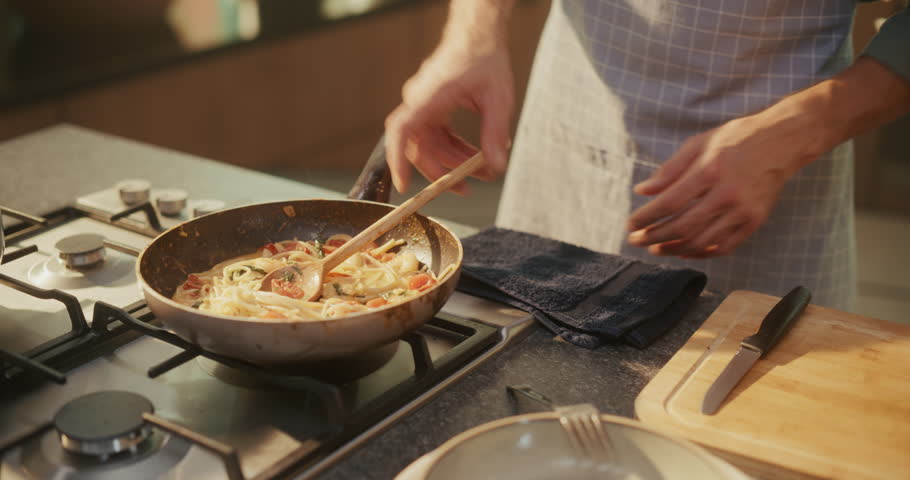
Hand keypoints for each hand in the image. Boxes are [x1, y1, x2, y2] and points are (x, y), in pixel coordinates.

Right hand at [384, 27, 513, 193]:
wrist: (480, 33)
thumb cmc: (485, 57)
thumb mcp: (498, 98)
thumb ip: (495, 133)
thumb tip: (495, 165)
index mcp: (429, 95)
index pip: (402, 130)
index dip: (398, 160)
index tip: (403, 185)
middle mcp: (419, 99)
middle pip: (420, 146)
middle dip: (442, 171)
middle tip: (466, 188)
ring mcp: (424, 103)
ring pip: (431, 143)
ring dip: (453, 160)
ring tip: (482, 171)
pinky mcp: (432, 105)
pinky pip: (437, 134)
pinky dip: (455, 146)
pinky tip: (476, 153)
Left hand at [626, 111, 814, 257]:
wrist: (782, 142)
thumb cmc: (737, 139)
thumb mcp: (698, 144)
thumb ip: (669, 170)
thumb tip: (642, 191)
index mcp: (710, 170)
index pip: (670, 203)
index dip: (647, 218)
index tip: (631, 225)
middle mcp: (727, 194)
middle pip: (683, 226)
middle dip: (654, 237)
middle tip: (636, 240)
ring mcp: (743, 211)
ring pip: (702, 241)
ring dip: (674, 249)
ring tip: (656, 248)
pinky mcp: (755, 222)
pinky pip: (724, 247)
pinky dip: (701, 253)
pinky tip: (684, 250)